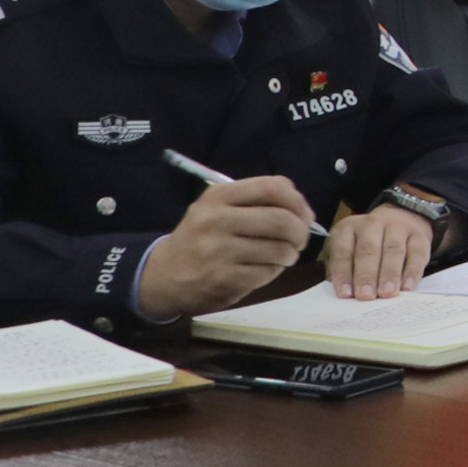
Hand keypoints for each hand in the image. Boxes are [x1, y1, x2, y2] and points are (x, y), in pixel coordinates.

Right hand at [131, 171, 316, 321]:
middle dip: (300, 232)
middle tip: (299, 240)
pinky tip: (263, 269)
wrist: (163, 276)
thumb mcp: (218, 208)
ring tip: (281, 255)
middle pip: (282, 220)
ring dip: (289, 254)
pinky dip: (274, 271)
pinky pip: (268, 273)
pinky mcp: (223, 279)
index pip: (273, 187)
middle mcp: (216, 220)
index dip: (298, 202)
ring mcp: (218, 251)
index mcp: (218, 196)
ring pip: (280, 249)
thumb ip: (256, 201)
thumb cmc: (200, 238)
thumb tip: (304, 210)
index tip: (303, 215)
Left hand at [321, 202, 435, 300]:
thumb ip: (345, 272)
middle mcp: (372, 224)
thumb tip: (347, 295)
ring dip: (390, 274)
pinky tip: (407, 287)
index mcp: (348, 228)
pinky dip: (412, 272)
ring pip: (393, 250)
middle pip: (369, 249)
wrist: (399, 221)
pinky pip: (417, 254)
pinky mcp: (419, 236)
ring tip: (387, 293)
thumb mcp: (348, 253)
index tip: (346, 294)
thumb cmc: (366, 246)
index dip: (344, 273)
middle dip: (367, 275)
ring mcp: (397, 227)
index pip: (343, 251)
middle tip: (366, 296)